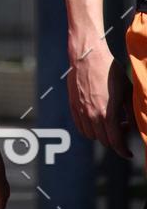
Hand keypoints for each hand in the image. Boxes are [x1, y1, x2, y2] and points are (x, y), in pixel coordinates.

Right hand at [67, 40, 133, 158]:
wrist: (87, 55)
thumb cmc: (109, 69)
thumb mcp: (126, 89)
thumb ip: (131, 110)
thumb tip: (135, 124)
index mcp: (108, 114)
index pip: (116, 143)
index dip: (124, 151)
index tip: (129, 153)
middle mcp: (92, 115)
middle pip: (104, 141)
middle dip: (115, 140)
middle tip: (122, 127)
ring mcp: (81, 110)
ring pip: (91, 135)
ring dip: (101, 134)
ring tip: (108, 121)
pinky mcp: (73, 105)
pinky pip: (80, 126)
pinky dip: (89, 128)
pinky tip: (96, 117)